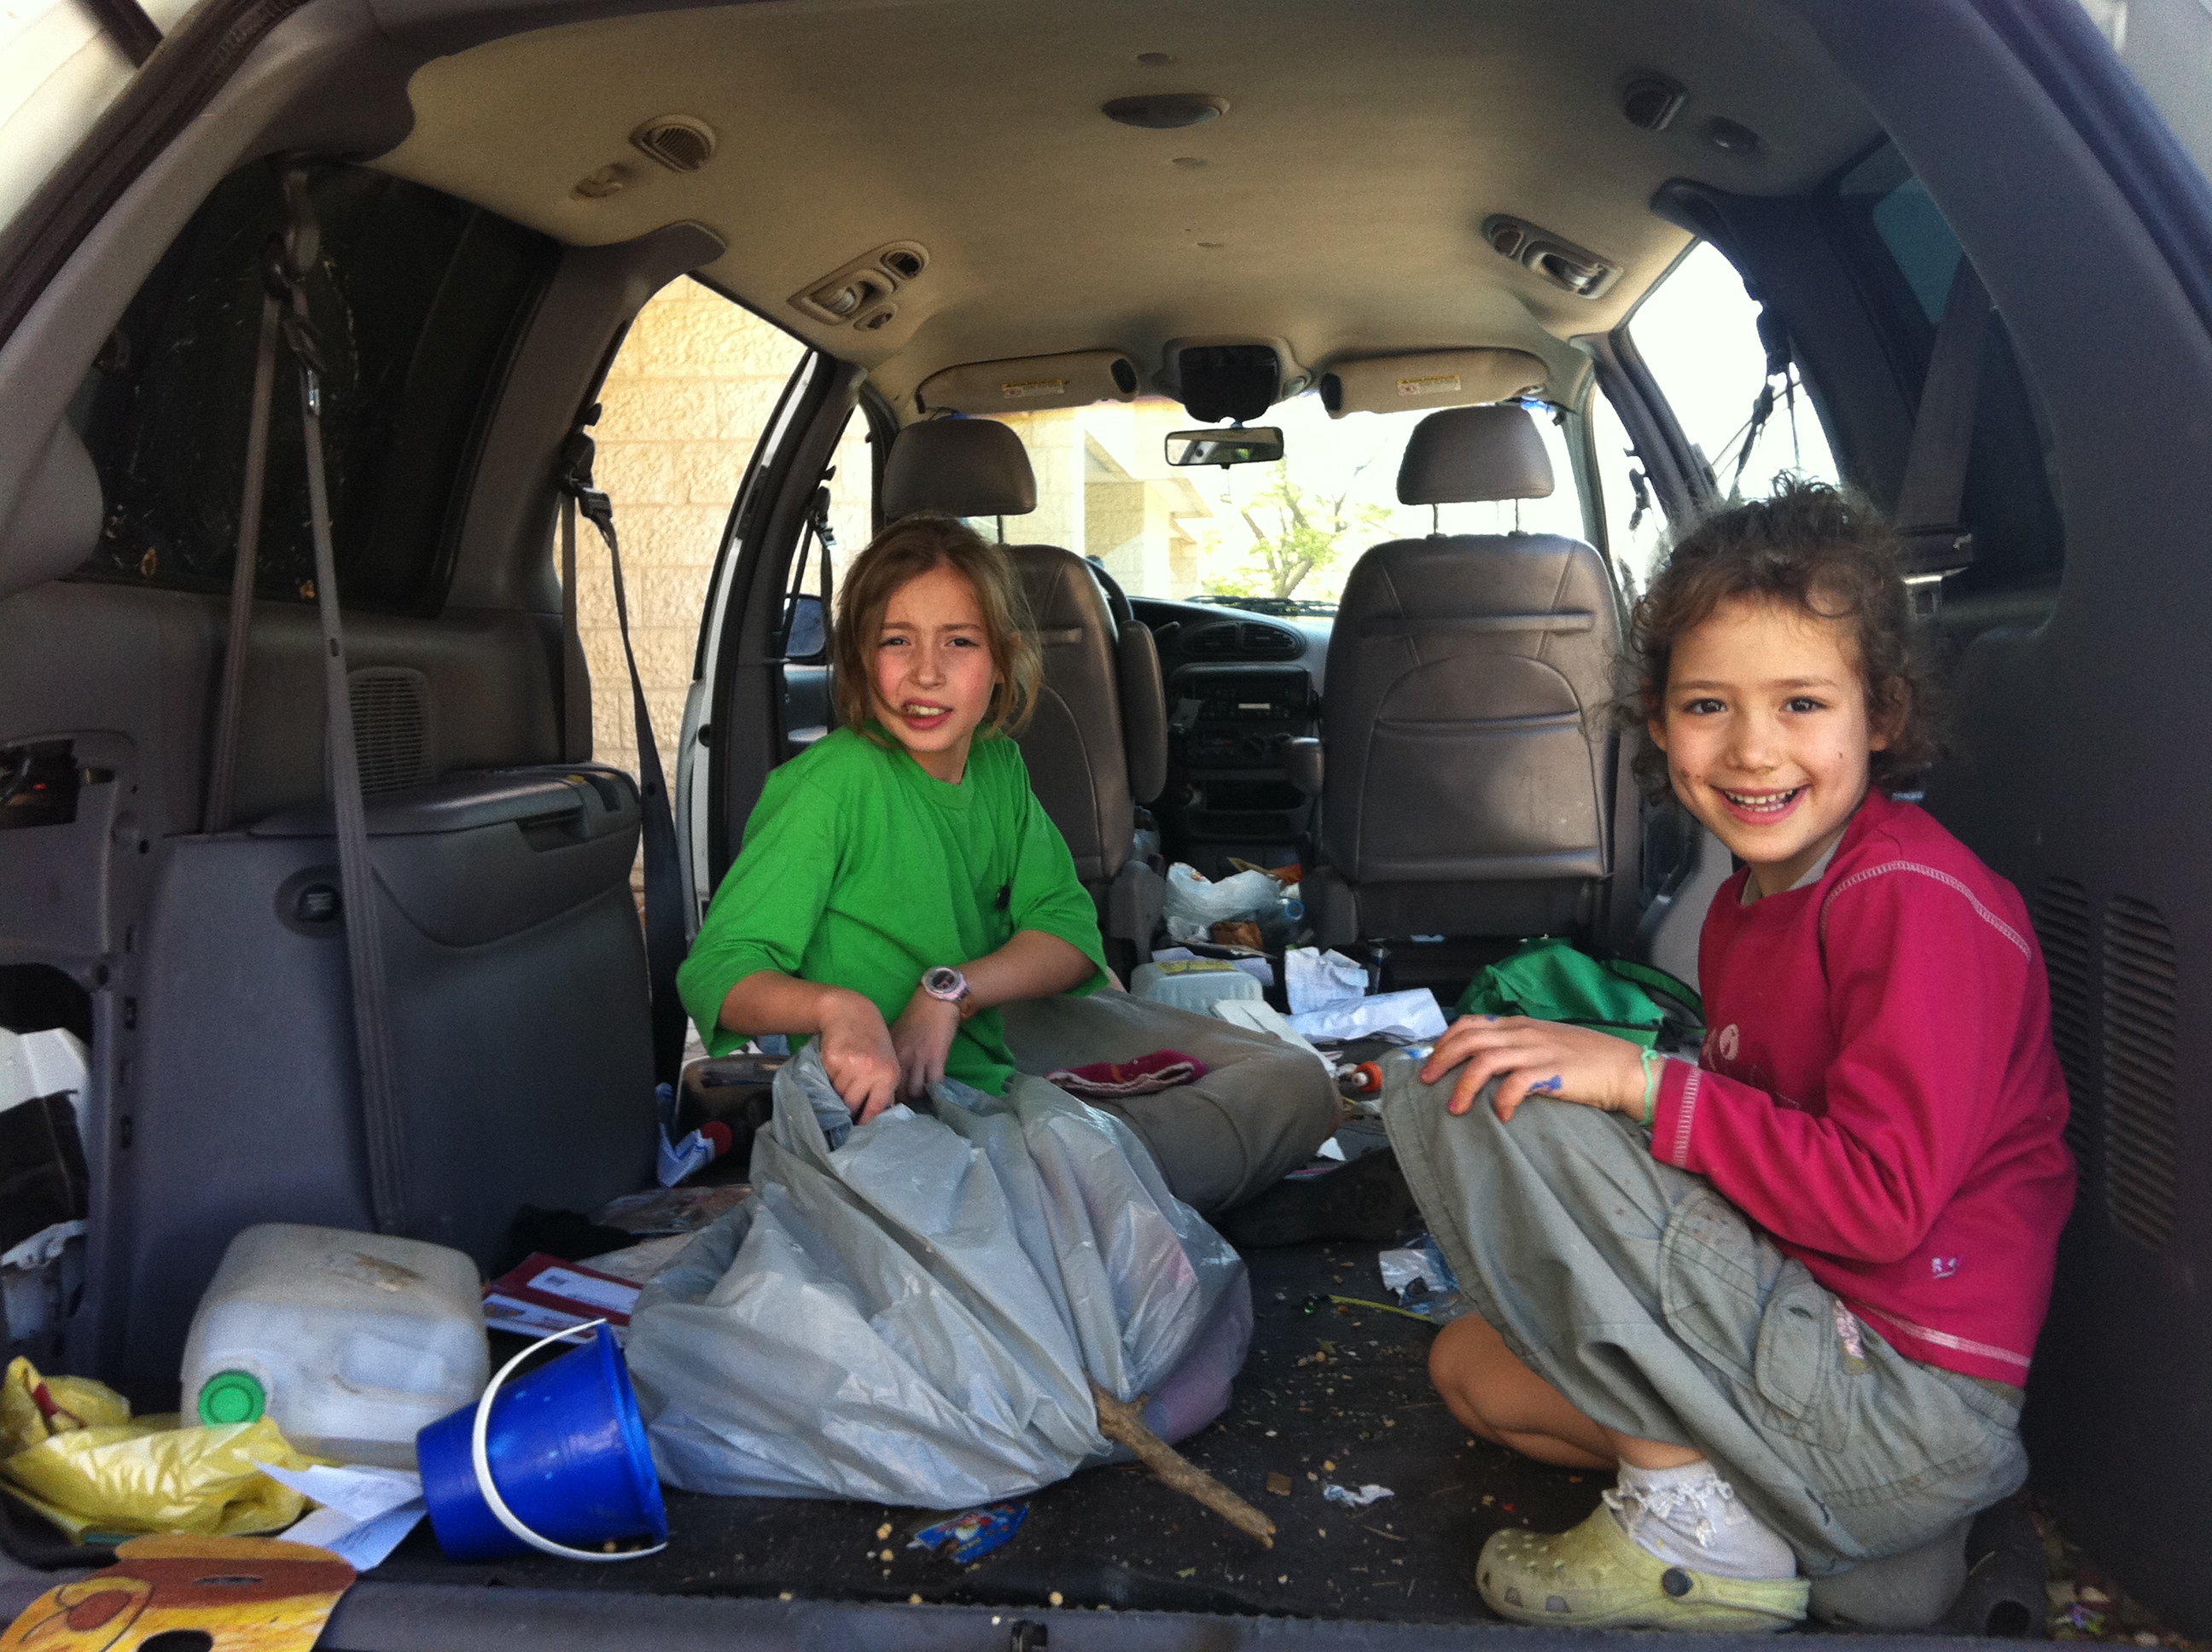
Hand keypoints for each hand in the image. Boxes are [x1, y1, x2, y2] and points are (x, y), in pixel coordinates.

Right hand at [816, 988, 900, 1122]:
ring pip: (838, 1095)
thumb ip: (884, 1090)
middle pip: (852, 1105)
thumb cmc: (873, 1042)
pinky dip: (829, 1079)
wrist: (851, 1012)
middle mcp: (871, 1070)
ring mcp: (850, 1065)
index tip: (857, 1129)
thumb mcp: (888, 1063)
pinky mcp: (832, 1059)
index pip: (875, 1109)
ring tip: (842, 1080)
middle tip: (845, 1109)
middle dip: (847, 1109)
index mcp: (889, 1075)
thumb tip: (876, 1118)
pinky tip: (835, 1067)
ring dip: (837, 1093)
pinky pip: (827, 1081)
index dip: (864, 1121)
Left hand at [891, 987, 962, 1100]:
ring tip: (922, 1098)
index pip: (881, 1082)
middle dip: (901, 1102)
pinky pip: (934, 1084)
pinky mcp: (937, 1058)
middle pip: (896, 1091)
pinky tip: (936, 1090)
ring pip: (914, 1092)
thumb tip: (883, 1073)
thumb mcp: (895, 1035)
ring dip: (919, 1098)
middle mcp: (900, 1057)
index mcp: (888, 1053)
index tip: (890, 1103)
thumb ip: (889, 1054)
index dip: (885, 1096)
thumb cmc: (915, 1017)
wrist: (935, 1001)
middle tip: (907, 1106)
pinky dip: (935, 1091)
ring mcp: (918, 1058)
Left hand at [1418, 1015, 1648, 1122]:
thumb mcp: (1546, 1042)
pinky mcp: (1551, 1073)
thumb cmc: (1588, 1059)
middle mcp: (1524, 1034)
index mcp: (1520, 1025)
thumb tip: (1486, 1060)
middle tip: (1427, 1083)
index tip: (1432, 1061)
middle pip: (1469, 1040)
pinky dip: (1501, 1100)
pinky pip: (1515, 1084)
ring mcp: (1537, 1052)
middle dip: (1441, 1060)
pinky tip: (1500, 1115)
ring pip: (1484, 1061)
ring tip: (1455, 1108)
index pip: (1470, 1023)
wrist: (1626, 1068)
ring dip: (1463, 1085)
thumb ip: (1518, 1046)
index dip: (1445, 1040)